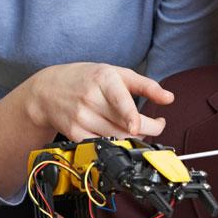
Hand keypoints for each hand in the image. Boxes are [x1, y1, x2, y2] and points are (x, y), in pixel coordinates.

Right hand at [24, 63, 173, 140]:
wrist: (48, 90)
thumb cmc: (85, 78)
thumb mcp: (116, 72)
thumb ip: (145, 85)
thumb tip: (169, 98)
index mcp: (103, 79)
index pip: (119, 100)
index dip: (130, 115)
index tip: (138, 126)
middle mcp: (90, 99)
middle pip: (124, 124)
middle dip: (148, 128)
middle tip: (157, 124)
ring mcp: (81, 118)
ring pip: (116, 137)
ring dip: (134, 137)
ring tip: (139, 127)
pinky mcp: (75, 133)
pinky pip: (102, 145)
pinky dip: (116, 144)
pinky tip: (120, 135)